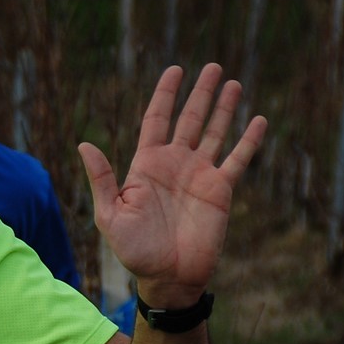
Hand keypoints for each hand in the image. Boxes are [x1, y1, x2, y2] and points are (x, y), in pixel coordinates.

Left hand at [78, 63, 265, 307]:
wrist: (168, 277)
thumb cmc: (134, 250)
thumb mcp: (110, 214)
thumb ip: (102, 178)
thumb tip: (84, 144)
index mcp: (146, 165)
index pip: (157, 119)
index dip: (166, 94)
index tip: (176, 69)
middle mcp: (175, 164)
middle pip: (189, 118)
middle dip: (200, 92)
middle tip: (213, 66)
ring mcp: (199, 175)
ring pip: (215, 132)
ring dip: (224, 108)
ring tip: (234, 83)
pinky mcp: (221, 190)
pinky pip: (238, 159)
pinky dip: (249, 140)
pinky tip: (258, 120)